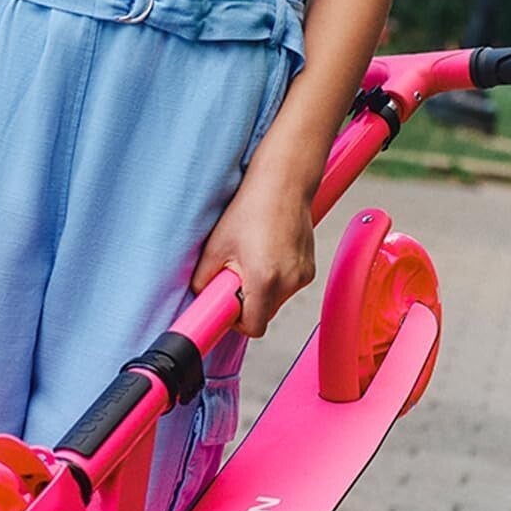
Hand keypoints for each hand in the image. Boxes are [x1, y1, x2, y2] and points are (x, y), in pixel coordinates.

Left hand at [189, 167, 315, 337]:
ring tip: (253, 259)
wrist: (284, 183)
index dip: (237, 323)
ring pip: (276, 302)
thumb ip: (204, 280)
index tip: (228, 309)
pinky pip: (287, 287)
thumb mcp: (216, 246)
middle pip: (264, 315)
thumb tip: (202, 297)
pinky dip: (276, 279)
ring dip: (261, 291)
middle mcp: (289, 281)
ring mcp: (303, 276)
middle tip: (236, 276)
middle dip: (247, 303)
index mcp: (265, 279)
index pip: (253, 328)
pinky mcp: (309, 269)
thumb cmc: (251, 208)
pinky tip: (268, 254)